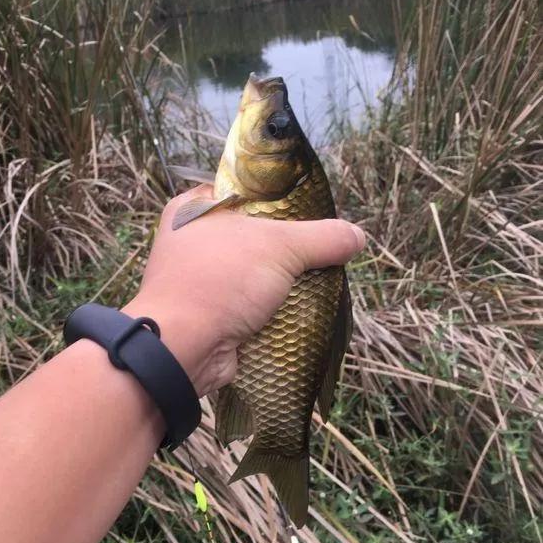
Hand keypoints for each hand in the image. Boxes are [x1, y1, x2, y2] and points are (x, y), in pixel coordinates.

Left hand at [123, 185, 364, 395]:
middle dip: (287, 248)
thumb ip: (322, 238)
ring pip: (254, 272)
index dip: (280, 201)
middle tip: (321, 250)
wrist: (183, 349)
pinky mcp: (209, 313)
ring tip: (317, 280)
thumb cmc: (221, 281)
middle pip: (254, 236)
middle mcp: (192, 241)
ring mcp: (198, 280)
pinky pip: (248, 303)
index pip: (246, 193)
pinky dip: (270, 307)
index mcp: (195, 209)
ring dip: (281, 282)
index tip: (314, 212)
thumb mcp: (280, 247)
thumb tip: (358, 236)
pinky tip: (298, 308)